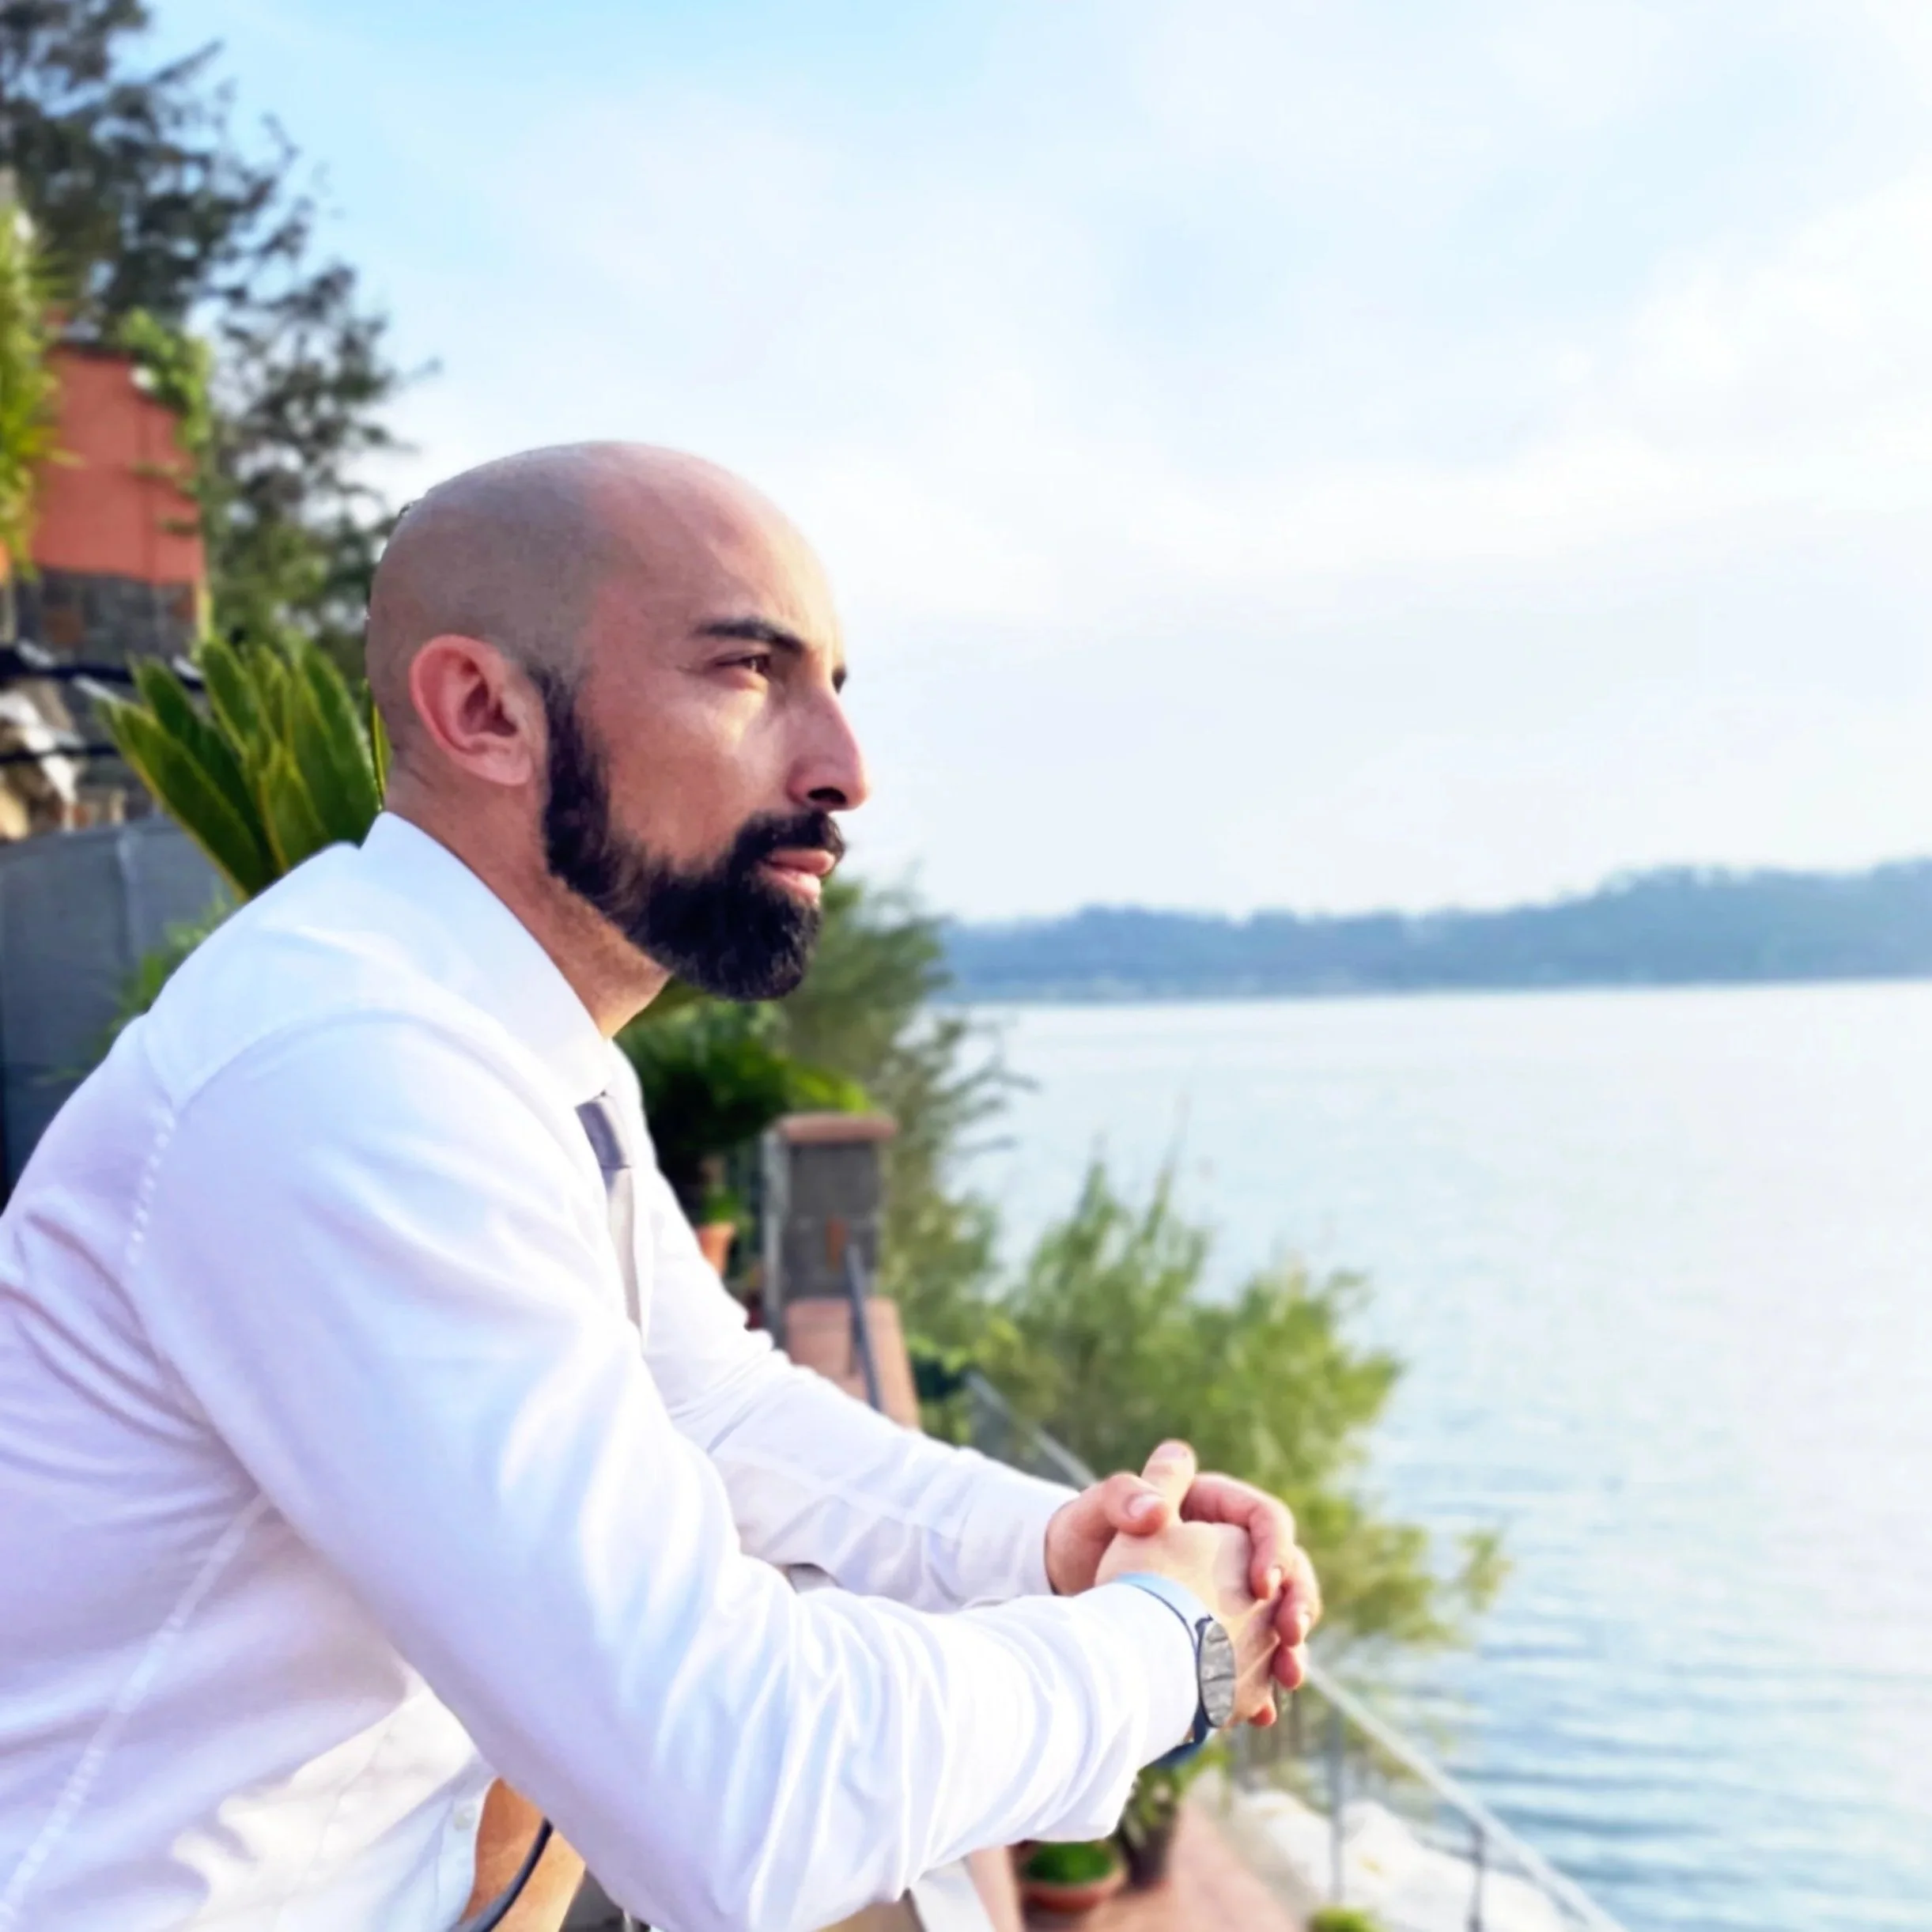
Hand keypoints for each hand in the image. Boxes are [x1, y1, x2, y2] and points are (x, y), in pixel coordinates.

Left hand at [1091, 1442, 1278, 1727]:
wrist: (1072, 1595)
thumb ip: (1121, 1497)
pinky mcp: (1228, 1638)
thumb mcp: (1092, 1514)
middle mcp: (1233, 1548)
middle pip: (1290, 1570)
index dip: (1274, 1548)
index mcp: (1212, 1506)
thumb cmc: (1082, 1542)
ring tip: (1288, 1678)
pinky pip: (1261, 1660)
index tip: (1262, 1586)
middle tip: (1291, 1635)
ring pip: (1283, 1617)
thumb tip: (1156, 1510)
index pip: (1265, 1518)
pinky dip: (1264, 1686)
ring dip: (1293, 1649)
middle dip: (1298, 1602)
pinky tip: (1260, 1713)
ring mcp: (1235, 1595)